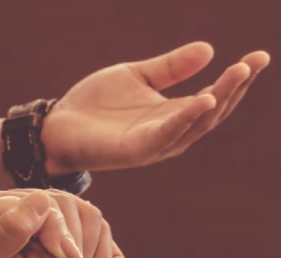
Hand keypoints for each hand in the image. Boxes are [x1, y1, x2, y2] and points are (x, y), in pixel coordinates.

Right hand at [0, 192, 86, 257]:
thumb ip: (12, 227)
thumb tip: (44, 199)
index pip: (58, 215)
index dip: (23, 207)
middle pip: (65, 224)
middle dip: (31, 215)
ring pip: (58, 233)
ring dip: (29, 226)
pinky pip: (53, 248)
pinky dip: (30, 240)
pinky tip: (2, 248)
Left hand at [41, 41, 269, 174]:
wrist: (56, 125)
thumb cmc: (94, 105)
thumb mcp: (136, 76)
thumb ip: (170, 67)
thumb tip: (209, 49)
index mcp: (173, 113)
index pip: (214, 96)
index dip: (237, 78)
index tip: (260, 56)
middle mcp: (171, 131)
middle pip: (213, 111)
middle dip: (235, 87)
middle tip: (253, 62)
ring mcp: (155, 143)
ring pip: (196, 123)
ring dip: (219, 100)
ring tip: (237, 74)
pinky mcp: (137, 150)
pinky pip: (167, 134)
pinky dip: (186, 119)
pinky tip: (203, 100)